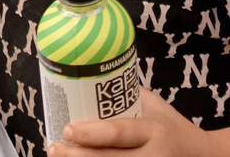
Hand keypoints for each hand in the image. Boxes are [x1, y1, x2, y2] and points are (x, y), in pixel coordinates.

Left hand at [51, 89, 206, 154]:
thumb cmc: (174, 129)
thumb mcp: (155, 108)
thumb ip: (126, 97)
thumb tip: (87, 80)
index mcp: (156, 131)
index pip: (119, 133)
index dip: (90, 134)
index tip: (67, 128)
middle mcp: (154, 156)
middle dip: (77, 156)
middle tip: (54, 147)